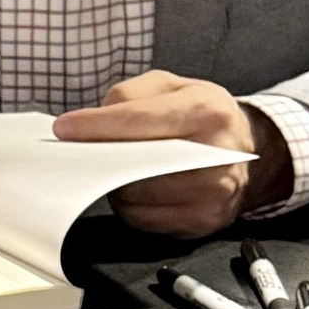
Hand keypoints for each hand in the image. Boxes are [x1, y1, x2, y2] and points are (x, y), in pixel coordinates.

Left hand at [52, 71, 292, 237]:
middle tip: (80, 152)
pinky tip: (132, 188)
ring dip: (113, 184)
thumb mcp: (171, 85)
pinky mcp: (204, 223)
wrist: (244, 148)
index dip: (96, 126)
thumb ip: (131, 93)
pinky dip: (129, 206)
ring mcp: (213, 195)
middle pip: (136, 165)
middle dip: (102, 158)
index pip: (139, 120)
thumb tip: (93, 121)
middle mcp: (216, 155)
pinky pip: (145, 222)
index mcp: (206, 110)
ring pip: (137, 198)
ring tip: (113, 167)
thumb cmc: (201, 112)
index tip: (64, 129)